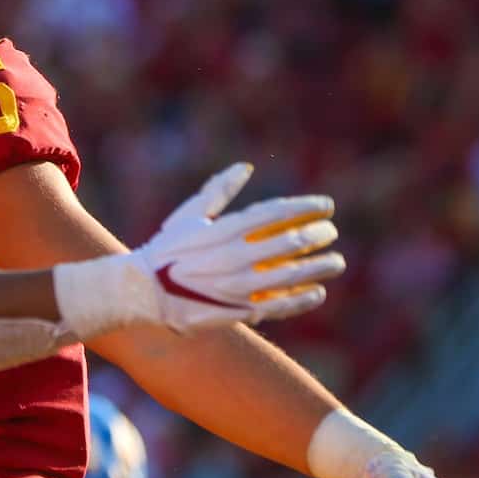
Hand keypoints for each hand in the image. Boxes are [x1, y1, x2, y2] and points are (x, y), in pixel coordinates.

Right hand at [135, 162, 345, 331]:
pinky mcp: (237, 309)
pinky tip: (316, 293)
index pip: (276, 214)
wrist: (143, 291)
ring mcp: (238, 285)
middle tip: (330, 233)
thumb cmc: (166, 250)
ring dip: (318, 267)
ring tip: (335, 263)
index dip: (306, 207)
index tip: (326, 206)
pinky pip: (279, 305)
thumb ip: (219, 190)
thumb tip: (244, 167)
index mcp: (224, 230)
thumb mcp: (189, 215)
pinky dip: (301, 299)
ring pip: (291, 275)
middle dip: (317, 235)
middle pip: (290, 242)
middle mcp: (235, 256)